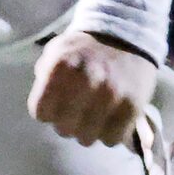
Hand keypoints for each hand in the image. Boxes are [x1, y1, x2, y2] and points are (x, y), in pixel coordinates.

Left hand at [28, 29, 157, 147]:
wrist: (128, 35)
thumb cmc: (85, 49)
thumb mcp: (56, 51)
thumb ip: (44, 76)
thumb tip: (43, 108)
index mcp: (61, 65)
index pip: (40, 112)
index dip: (47, 111)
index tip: (55, 105)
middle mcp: (86, 80)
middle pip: (63, 128)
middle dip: (67, 122)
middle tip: (76, 111)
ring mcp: (111, 95)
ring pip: (87, 138)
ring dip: (88, 130)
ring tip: (94, 114)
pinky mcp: (132, 107)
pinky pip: (112, 139)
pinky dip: (110, 134)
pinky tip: (110, 119)